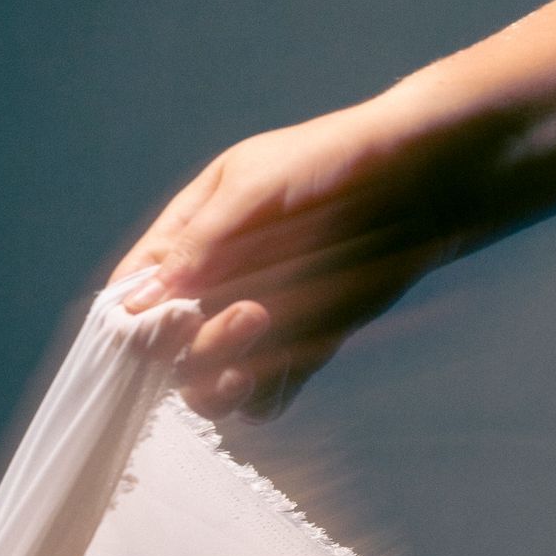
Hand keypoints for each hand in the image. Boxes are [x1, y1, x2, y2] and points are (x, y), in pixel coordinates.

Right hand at [109, 94, 470, 422]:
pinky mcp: (304, 345)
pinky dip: (266, 396)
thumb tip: (142, 300)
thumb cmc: (337, 159)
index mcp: (190, 236)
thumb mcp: (257, 182)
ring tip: (268, 340)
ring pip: (208, 382)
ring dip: (221, 383)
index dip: (134, 321)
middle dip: (195, 347)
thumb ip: (201, 240)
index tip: (171, 322)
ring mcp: (258, 321)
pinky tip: (292, 366)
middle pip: (166, 351)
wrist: (422, 179)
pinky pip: (265, 397)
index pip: (133, 294)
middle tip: (252, 314)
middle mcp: (216, 286)